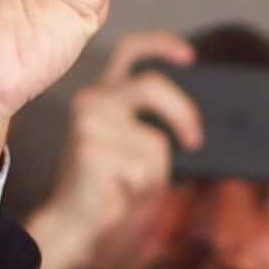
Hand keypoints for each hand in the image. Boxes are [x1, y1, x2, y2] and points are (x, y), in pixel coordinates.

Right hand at [21, 30, 198, 268]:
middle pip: (153, 87)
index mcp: (102, 94)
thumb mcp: (134, 148)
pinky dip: (141, 189)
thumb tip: (195, 126)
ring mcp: (89, 123)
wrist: (72, 223)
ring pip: (155, 145)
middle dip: (183, 113)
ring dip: (154, 175)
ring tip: (129, 186)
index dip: (161, 45)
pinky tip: (117, 194)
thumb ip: (153, 126)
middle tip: (196, 141)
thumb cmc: (108, 187)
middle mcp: (92, 101)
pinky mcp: (92, 150)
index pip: (130, 51)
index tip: (191, 57)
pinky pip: (143, 169)